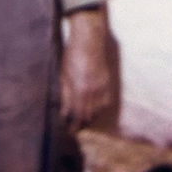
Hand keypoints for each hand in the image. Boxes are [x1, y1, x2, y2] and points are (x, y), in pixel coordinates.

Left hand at [59, 6, 112, 128]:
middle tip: (74, 129)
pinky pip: (105, 102)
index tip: (68, 130)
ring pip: (97, 111)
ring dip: (89, 117)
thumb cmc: (72, 55)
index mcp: (78, 89)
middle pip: (87, 115)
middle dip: (80, 124)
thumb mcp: (63, 74)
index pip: (75, 114)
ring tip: (83, 121)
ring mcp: (101, 87)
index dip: (72, 124)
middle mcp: (91, 91)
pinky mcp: (107, 83)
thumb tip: (63, 112)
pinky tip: (94, 109)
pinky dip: (99, 108)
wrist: (89, 40)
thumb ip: (64, 95)